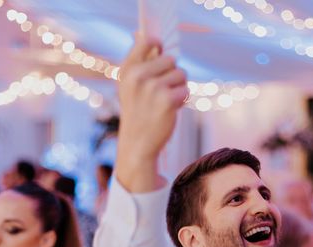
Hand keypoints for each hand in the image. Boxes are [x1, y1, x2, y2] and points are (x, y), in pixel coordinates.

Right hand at [116, 33, 188, 191]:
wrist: (137, 145)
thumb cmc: (137, 114)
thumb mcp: (129, 87)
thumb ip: (138, 63)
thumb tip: (145, 36)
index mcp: (127, 70)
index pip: (146, 41)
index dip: (158, 44)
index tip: (161, 49)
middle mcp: (138, 76)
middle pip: (171, 60)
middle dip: (171, 74)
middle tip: (161, 92)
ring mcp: (153, 87)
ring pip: (181, 75)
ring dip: (178, 88)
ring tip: (164, 102)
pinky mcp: (167, 100)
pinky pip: (185, 91)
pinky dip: (182, 100)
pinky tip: (170, 110)